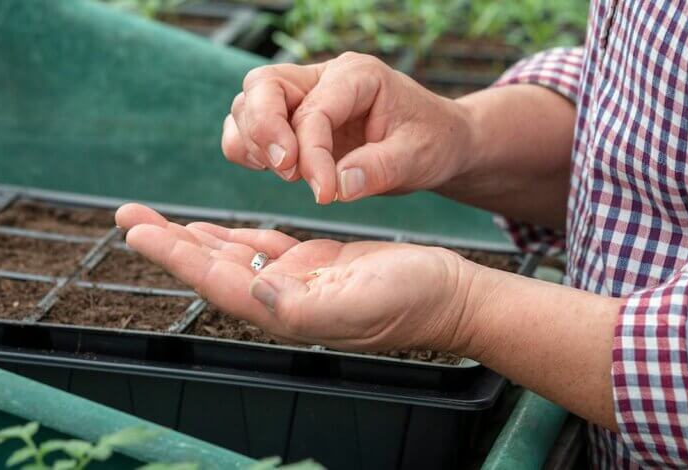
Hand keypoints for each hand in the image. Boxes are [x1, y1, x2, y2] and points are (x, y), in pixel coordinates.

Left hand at [116, 203, 479, 352]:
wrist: (449, 294)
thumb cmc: (413, 301)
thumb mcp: (358, 303)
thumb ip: (302, 305)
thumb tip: (252, 293)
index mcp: (287, 310)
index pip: (217, 281)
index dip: (175, 257)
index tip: (138, 232)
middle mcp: (282, 298)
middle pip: (213, 267)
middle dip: (169, 242)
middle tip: (129, 216)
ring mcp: (297, 281)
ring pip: (232, 255)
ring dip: (192, 238)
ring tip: (156, 221)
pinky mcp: (315, 263)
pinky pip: (262, 247)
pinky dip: (232, 236)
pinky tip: (211, 231)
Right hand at [222, 52, 474, 204]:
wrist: (439, 142)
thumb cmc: (432, 142)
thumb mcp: (417, 158)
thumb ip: (378, 170)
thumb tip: (338, 187)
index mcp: (357, 76)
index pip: (313, 110)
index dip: (311, 154)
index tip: (325, 194)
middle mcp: (323, 78)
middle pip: (263, 87)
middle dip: (264, 131)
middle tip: (287, 172)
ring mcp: (304, 97)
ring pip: (248, 104)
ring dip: (254, 143)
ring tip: (288, 174)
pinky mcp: (293, 121)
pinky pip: (249, 128)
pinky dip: (249, 150)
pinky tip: (277, 171)